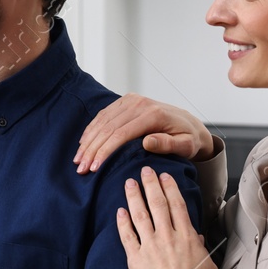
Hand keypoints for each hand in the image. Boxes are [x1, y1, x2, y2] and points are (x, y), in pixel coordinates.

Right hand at [75, 94, 213, 173]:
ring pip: (102, 121)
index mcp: (152, 114)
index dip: (105, 151)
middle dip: (91, 149)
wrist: (189, 123)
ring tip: (78, 159)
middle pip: (107, 127)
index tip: (94, 168)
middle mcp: (139, 103)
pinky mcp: (125, 101)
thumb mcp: (186, 145)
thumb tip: (147, 142)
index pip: (120, 134)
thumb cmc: (188, 138)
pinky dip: (91, 130)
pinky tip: (83, 143)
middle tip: (81, 168)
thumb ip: (168, 144)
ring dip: (88, 141)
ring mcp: (130, 100)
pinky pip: (103, 115)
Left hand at [116, 166, 220, 268]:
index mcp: (187, 237)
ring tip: (129, 183)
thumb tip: (195, 235)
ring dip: (134, 197)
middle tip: (144, 171)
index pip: (176, 205)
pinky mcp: (136, 259)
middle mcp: (167, 237)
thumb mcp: (208, 265)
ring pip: (140, 215)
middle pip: (157, 204)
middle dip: (150, 185)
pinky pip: (127, 236)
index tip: (164, 176)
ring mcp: (150, 247)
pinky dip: (122, 223)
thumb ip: (200, 247)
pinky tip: (119, 211)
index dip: (169, 188)